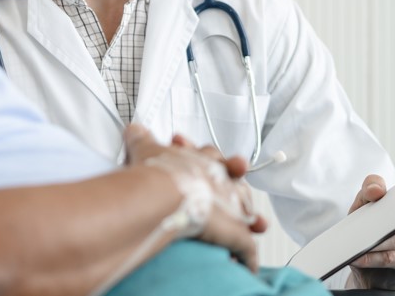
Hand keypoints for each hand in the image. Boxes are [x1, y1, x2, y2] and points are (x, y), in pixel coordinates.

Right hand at [124, 124, 264, 271]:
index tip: (208, 155)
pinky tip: (244, 264)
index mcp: (203, 161)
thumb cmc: (156, 171)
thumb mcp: (145, 148)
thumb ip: (142, 138)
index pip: (213, 157)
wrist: (162, 192)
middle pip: (237, 181)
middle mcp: (222, 182)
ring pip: (247, 213)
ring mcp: (231, 207)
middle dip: (239, 183)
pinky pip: (246, 249)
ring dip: (252, 220)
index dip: (212, 157)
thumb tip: (135, 129)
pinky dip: (247, 258)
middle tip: (240, 180)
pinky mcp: (233, 234)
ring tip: (260, 224)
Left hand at [346, 174, 394, 289]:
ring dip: (372, 243)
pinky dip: (371, 258)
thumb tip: (376, 190)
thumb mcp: (367, 208)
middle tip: (360, 225)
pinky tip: (358, 258)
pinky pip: (392, 258)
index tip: (376, 197)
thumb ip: (369, 191)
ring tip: (354, 243)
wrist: (378, 271)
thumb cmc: (374, 233)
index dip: (392, 199)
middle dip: (380, 222)